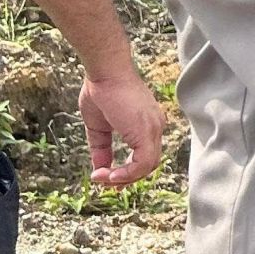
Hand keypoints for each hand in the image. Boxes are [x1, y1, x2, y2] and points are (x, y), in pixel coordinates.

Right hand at [78, 67, 165, 186]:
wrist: (105, 72)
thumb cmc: (100, 91)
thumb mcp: (99, 127)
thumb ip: (102, 149)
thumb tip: (99, 170)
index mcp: (147, 125)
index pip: (145, 156)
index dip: (128, 171)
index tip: (107, 177)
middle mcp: (155, 127)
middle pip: (148, 164)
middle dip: (126, 178)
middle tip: (104, 181)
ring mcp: (154, 129)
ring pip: (148, 166)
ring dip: (124, 178)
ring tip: (103, 178)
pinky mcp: (147, 131)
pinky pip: (143, 162)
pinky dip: (128, 173)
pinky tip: (110, 175)